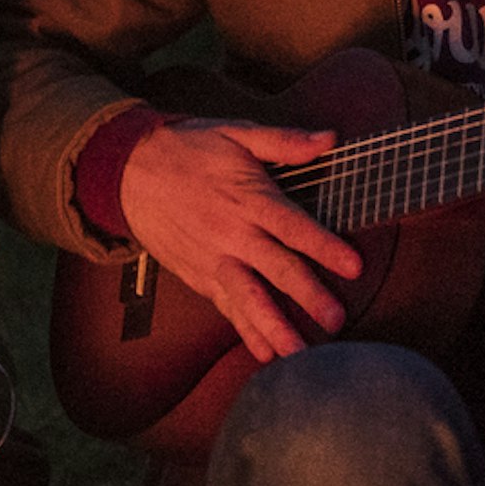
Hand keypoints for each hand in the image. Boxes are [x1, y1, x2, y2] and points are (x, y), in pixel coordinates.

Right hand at [119, 116, 363, 364]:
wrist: (130, 172)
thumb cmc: (188, 149)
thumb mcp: (236, 133)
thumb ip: (283, 142)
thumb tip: (328, 139)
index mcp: (249, 198)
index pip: (294, 227)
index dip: (325, 246)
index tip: (354, 266)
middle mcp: (232, 234)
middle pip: (276, 268)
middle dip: (308, 296)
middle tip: (336, 319)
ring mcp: (214, 259)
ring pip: (248, 298)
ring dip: (274, 326)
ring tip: (298, 352)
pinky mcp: (199, 276)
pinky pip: (226, 306)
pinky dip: (244, 330)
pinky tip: (264, 352)